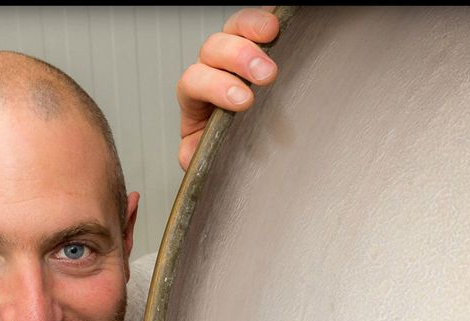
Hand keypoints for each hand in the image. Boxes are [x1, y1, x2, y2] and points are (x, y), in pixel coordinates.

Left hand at [176, 7, 279, 169]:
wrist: (253, 144)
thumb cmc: (230, 146)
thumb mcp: (212, 155)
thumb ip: (197, 154)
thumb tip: (191, 152)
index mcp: (196, 96)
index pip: (194, 82)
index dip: (216, 87)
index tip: (243, 101)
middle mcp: (212, 68)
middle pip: (213, 49)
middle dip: (237, 57)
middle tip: (265, 74)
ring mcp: (234, 51)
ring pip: (233, 27)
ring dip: (252, 28)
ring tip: (273, 33)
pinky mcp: (257, 41)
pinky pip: (257, 21)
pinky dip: (266, 17)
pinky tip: (278, 21)